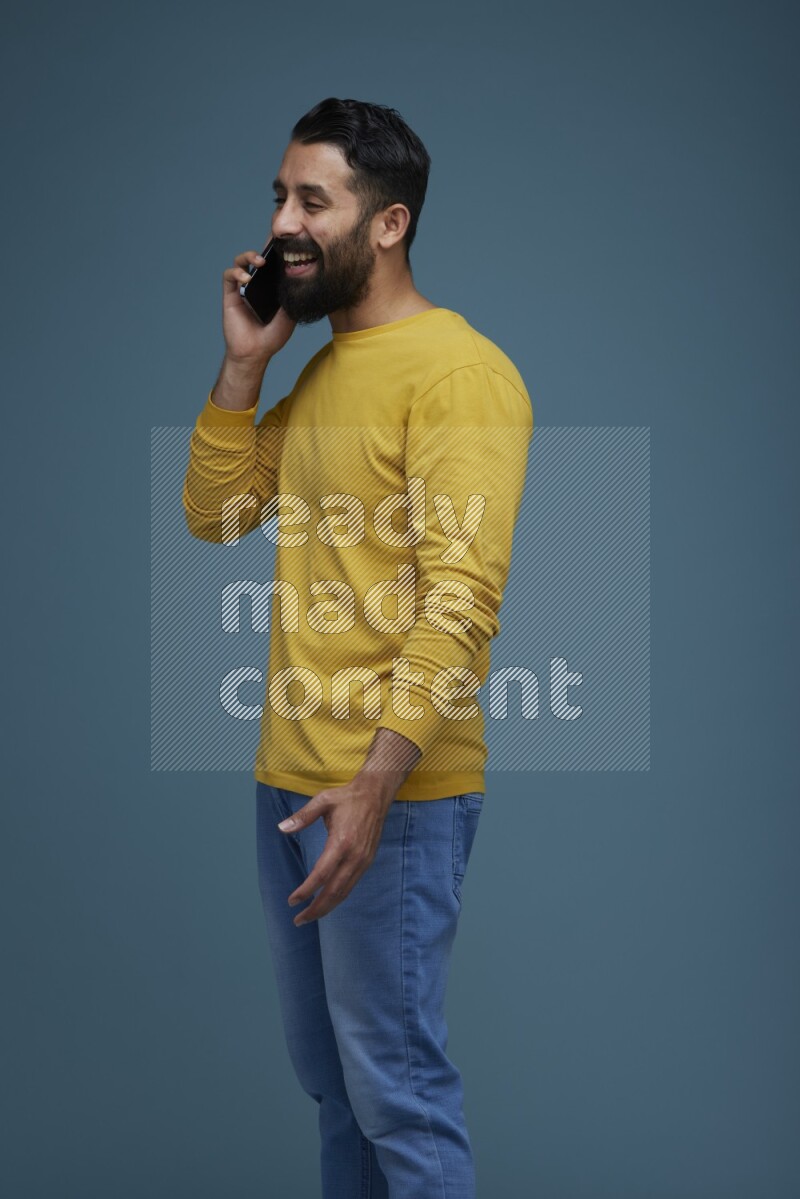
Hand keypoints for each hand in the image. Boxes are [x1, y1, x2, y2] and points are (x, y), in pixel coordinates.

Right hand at [222, 248, 295, 363]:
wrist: (254, 353)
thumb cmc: (272, 337)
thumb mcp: (289, 317)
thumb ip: (291, 298)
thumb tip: (296, 277)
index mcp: (271, 288)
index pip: (274, 264)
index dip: (277, 251)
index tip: (286, 242)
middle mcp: (257, 285)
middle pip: (258, 258)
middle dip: (264, 248)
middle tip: (273, 245)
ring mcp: (243, 288)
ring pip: (241, 261)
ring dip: (248, 255)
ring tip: (259, 261)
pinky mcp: (231, 294)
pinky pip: (229, 276)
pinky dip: (236, 272)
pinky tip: (246, 279)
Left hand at [278, 776, 396, 925]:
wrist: (375, 795)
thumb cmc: (346, 797)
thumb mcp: (322, 800)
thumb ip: (302, 816)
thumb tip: (281, 828)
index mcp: (342, 841)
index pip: (322, 874)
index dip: (306, 890)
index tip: (292, 901)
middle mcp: (354, 856)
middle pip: (334, 891)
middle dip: (316, 908)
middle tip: (298, 920)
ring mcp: (363, 861)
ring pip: (344, 892)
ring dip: (327, 907)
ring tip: (309, 916)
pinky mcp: (367, 861)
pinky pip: (351, 885)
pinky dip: (338, 897)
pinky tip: (326, 902)